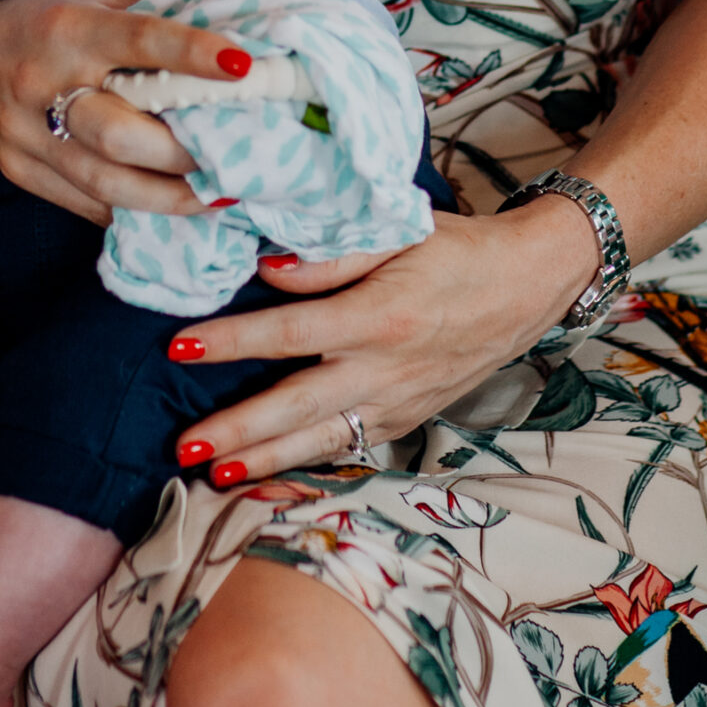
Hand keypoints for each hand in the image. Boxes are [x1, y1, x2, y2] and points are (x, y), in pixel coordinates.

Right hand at [0, 0, 257, 223]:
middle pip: (122, 134)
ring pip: (104, 182)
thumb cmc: (34, 7)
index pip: (140, 40)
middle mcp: (43, 81)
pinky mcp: (15, 168)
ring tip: (220, 199)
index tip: (244, 67)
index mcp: (70, 27)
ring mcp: (23, 134)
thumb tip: (231, 18)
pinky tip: (169, 212)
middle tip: (239, 158)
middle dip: (185, 154)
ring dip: (169, 199)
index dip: (193, 54)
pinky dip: (131, 210)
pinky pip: (81, 203)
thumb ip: (153, 4)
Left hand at [172, 200, 598, 485]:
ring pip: (321, 439)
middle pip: (297, 405)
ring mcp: (398, 401)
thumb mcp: (399, 231)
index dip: (231, 341)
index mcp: (378, 315)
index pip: (289, 332)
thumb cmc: (457, 249)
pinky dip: (308, 461)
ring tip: (213, 475)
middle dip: (237, 428)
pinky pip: (351, 445)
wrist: (526, 285)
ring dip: (264, 460)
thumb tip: (267, 268)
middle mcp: (385, 368)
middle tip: (184, 445)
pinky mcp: (408, 418)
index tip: (180, 346)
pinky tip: (270, 473)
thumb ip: (331, 255)